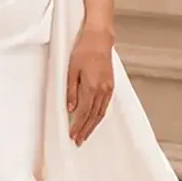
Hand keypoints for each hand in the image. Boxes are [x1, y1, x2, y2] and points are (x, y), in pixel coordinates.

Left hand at [66, 28, 113, 144]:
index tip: (72, 135)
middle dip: (85, 130)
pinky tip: (95, 120)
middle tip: (78, 141)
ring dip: (93, 125)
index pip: (84, 113)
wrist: (99, 39)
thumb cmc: (83, 51)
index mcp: (91, 87)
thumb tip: (71, 109)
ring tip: (85, 135)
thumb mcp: (71, 70)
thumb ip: (71, 91)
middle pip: (93, 116)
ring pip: (101, 113)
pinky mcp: (111, 85)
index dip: (78, 126)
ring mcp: (108, 88)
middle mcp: (102, 90)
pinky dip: (100, 116)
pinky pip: (105, 105)